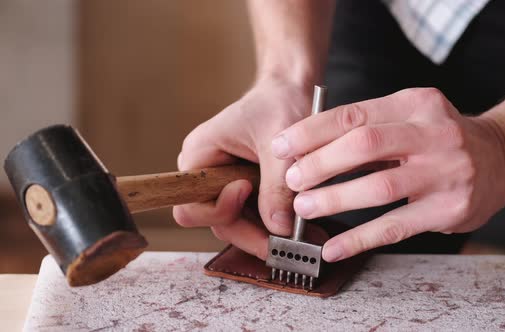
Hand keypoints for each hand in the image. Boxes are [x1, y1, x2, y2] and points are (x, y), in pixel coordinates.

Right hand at [173, 78, 311, 259]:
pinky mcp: (245, 190)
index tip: (246, 191)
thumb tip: (279, 230)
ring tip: (303, 240)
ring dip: (267, 234)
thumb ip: (277, 187)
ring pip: (238, 224)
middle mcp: (207, 174)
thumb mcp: (280, 144)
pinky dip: (275, 226)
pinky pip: (253, 217)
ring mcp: (225, 184)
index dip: (218, 210)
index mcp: (200, 156)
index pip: (192, 206)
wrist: (291, 91)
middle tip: (288, 244)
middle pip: (217, 221)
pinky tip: (299, 230)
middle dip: (252, 233)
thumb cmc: (280, 104)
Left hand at [272, 88, 504, 261]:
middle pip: (365, 145)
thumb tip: (308, 149)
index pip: (354, 114)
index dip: (312, 131)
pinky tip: (334, 248)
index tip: (282, 147)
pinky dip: (360, 239)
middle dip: (320, 163)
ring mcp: (445, 172)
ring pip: (379, 187)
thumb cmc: (442, 137)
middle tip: (293, 180)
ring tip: (304, 208)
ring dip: (335, 199)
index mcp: (416, 103)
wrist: (503, 156)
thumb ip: (369, 127)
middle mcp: (433, 133)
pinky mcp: (449, 209)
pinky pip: (396, 227)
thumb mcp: (412, 116)